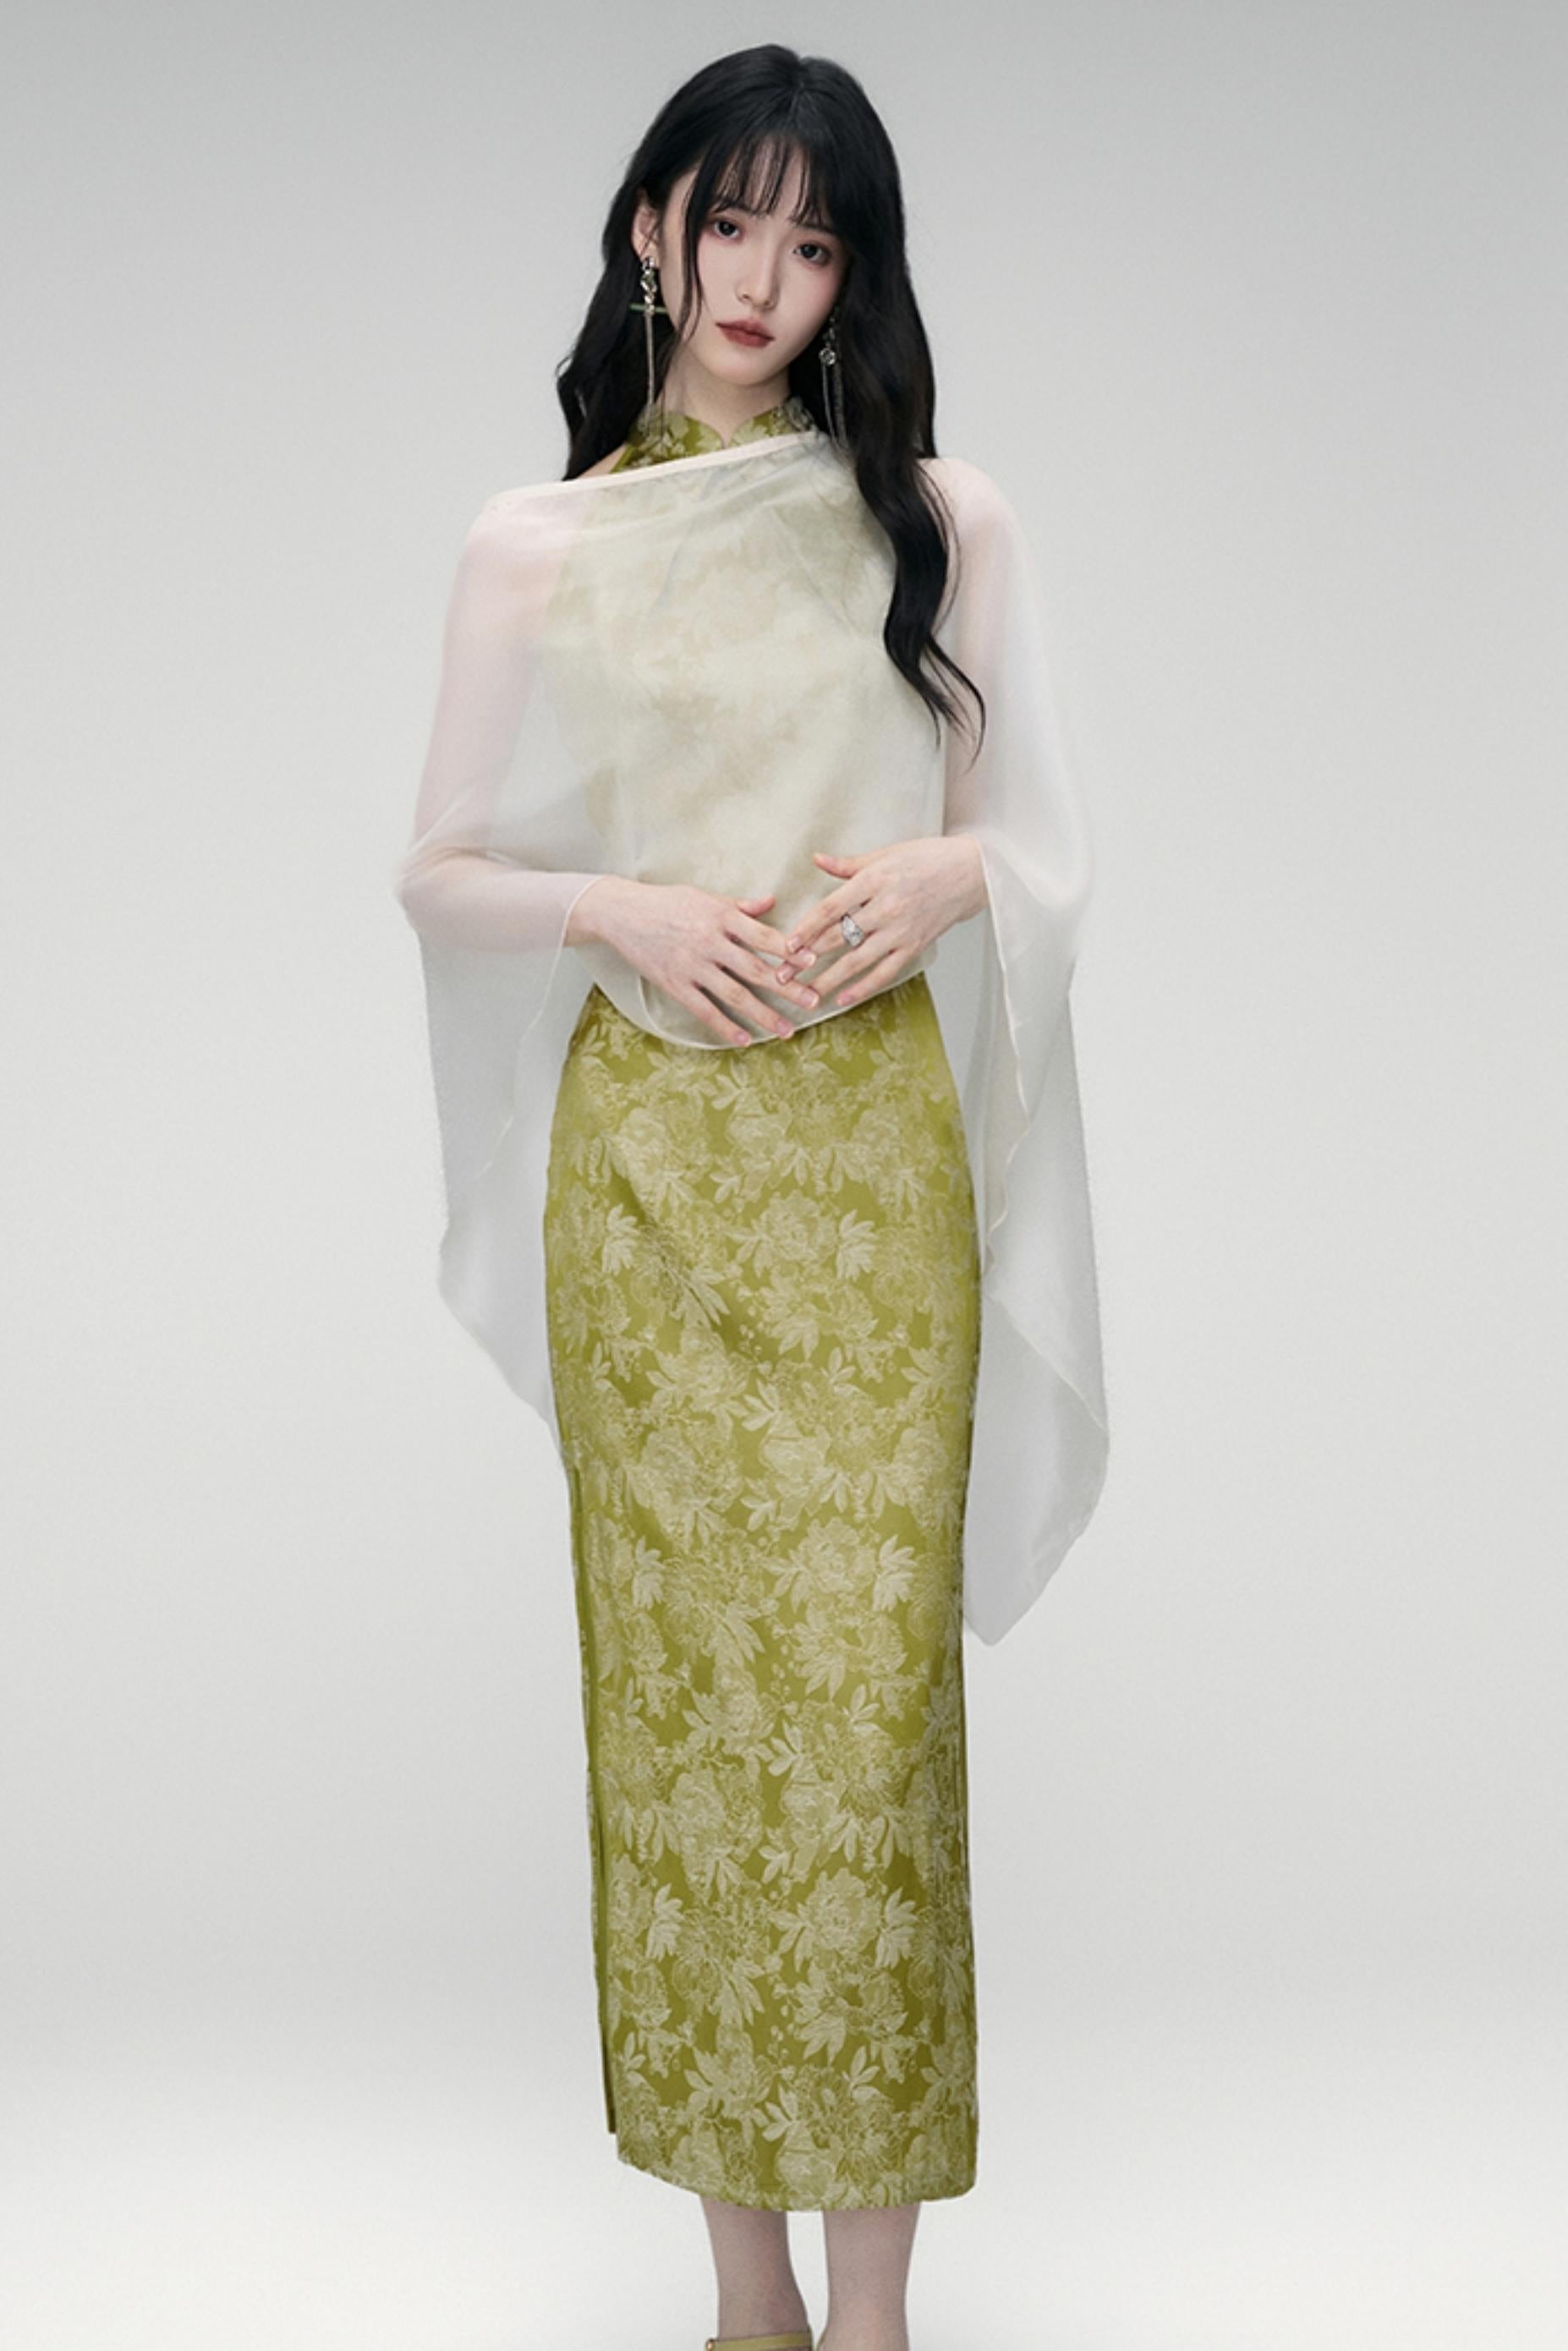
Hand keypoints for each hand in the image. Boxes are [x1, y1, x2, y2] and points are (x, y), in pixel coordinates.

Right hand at [571, 876, 823, 1046]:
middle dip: (787, 987)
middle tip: (812, 1001)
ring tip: (786, 1030)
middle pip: (756, 969)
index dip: (789, 949)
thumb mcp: (705, 896)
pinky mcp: (675, 984)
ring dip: (764, 1014)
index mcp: (721, 917)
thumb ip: (740, 906)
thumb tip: (772, 901)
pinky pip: (705, 1010)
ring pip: (735, 994)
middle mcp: (709, 942)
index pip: (763, 936)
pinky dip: (725, 1026)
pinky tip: (745, 1040)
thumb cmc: (666, 901)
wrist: (621, 913)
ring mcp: (692, 966)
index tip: (813, 961)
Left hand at [772, 837, 986, 1003]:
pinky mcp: (914, 947)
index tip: (787, 945)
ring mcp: (900, 931)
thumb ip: (848, 864)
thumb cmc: (927, 858)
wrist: (971, 873)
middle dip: (807, 959)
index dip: (806, 927)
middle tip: (783, 975)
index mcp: (874, 880)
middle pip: (838, 938)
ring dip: (828, 980)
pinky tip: (842, 999)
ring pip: (857, 961)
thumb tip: (816, 859)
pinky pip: (884, 973)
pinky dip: (863, 988)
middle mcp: (886, 908)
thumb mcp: (885, 854)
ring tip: (806, 995)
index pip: (831, 908)